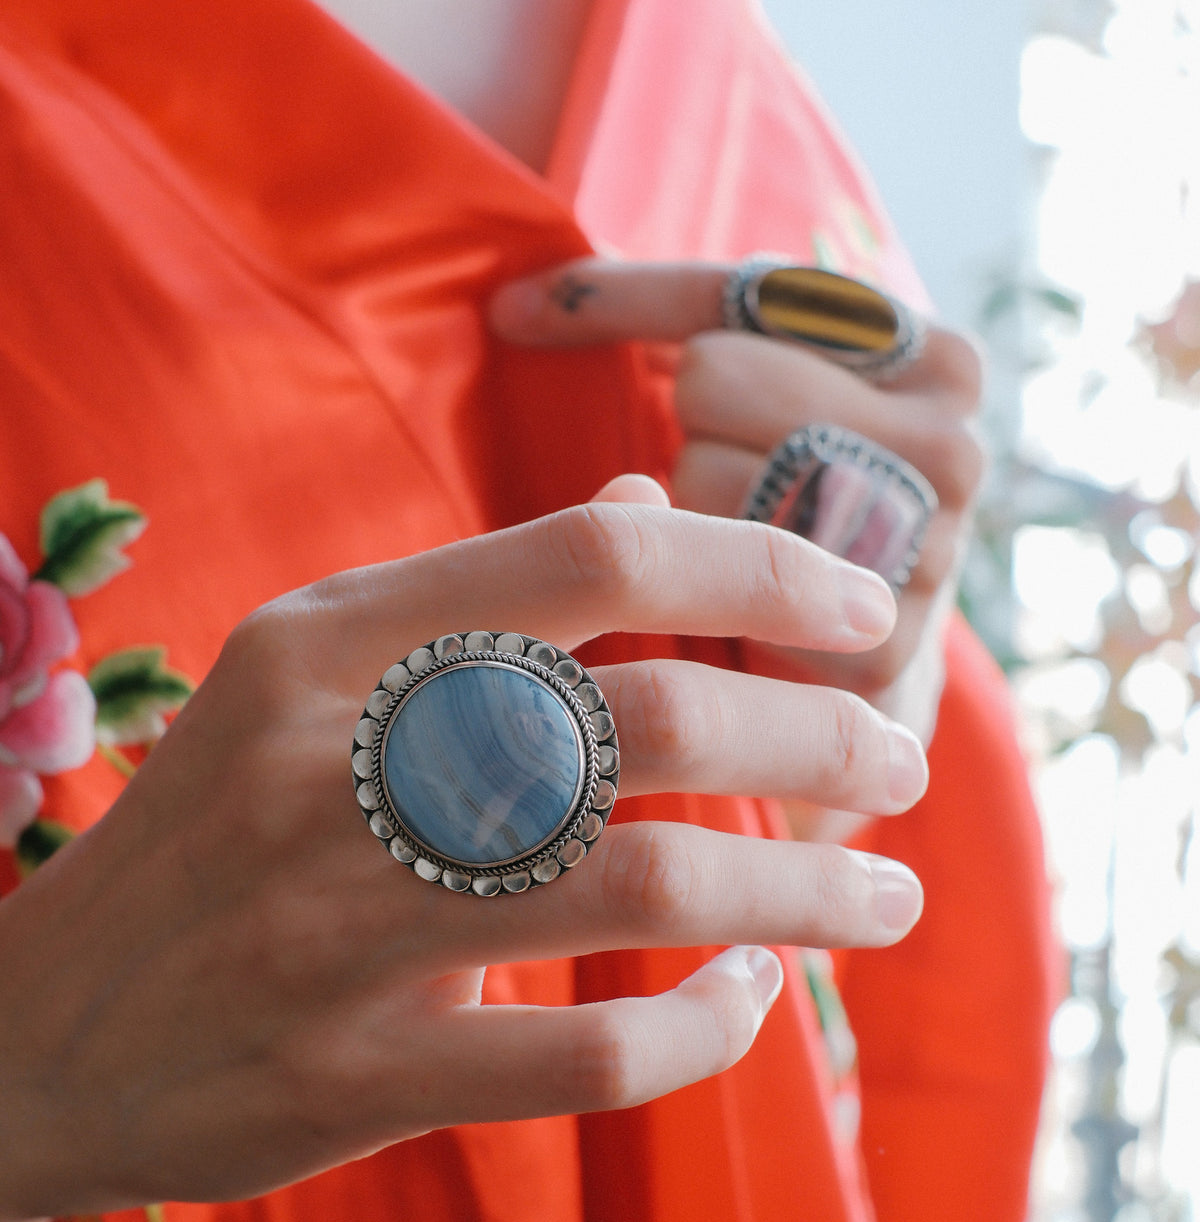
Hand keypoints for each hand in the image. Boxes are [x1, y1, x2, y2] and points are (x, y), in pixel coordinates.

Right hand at [0, 479, 925, 1221]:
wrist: (33, 1030)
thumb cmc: (207, 837)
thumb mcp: (303, 680)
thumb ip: (484, 595)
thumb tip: (649, 501)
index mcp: (328, 642)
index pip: (597, 557)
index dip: (762, 570)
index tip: (857, 608)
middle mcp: (334, 767)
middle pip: (657, 723)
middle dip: (821, 737)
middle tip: (900, 764)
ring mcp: (340, 930)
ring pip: (650, 892)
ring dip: (808, 892)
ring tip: (886, 897)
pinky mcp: (357, 1077)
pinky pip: (594, 1058)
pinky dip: (709, 1029)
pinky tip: (749, 1001)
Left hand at [490, 259, 984, 744]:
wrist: (873, 674)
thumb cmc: (796, 511)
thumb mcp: (770, 398)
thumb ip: (681, 329)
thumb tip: (513, 302)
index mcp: (936, 360)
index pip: (747, 292)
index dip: (623, 299)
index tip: (516, 313)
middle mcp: (950, 447)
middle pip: (714, 380)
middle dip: (681, 426)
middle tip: (709, 471)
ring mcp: (925, 548)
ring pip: (701, 479)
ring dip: (682, 516)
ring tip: (728, 547)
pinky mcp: (881, 645)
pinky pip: (715, 594)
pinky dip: (691, 604)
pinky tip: (723, 615)